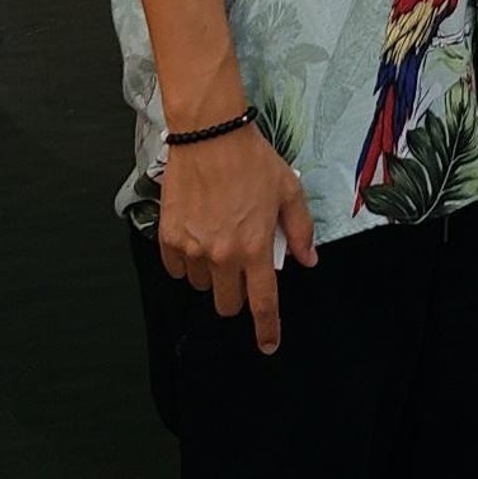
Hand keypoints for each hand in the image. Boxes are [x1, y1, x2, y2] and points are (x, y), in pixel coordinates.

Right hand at [158, 124, 316, 349]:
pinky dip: (186, 261)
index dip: (267, 329)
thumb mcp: (288, 190)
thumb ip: (300, 230)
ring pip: (201, 286)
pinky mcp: (169, 238)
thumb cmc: (251, 159)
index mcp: (255, 247)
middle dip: (236, 293)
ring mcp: (192, 249)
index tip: (268, 345)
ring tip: (217, 238)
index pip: (262, 303)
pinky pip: (177, 269)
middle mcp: (222, 255)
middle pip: (227, 304)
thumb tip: (308, 260)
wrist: (209, 133)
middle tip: (240, 264)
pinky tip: (196, 235)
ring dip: (211, 273)